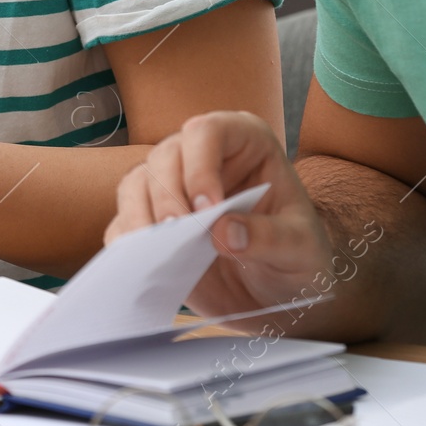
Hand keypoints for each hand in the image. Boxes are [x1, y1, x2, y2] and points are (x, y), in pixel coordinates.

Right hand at [106, 111, 339, 322]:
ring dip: (141, 217)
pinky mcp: (153, 225)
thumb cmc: (298, 258)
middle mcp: (202, 158)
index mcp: (244, 143)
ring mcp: (173, 190)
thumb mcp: (301, 248)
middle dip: (167, 196)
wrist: (280, 295)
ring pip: (137, 183)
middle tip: (182, 234)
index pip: (208, 131)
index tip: (208, 209)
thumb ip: (270, 238)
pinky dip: (127, 243)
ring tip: (160, 251)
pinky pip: (124, 223)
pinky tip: (144, 263)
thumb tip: (224, 234)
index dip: (200, 165)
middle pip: (165, 156)